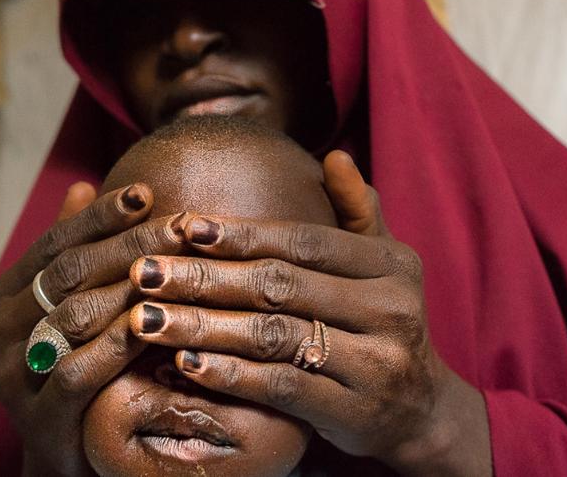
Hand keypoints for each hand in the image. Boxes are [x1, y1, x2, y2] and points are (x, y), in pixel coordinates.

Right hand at [0, 182, 190, 474]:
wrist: (73, 451)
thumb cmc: (83, 365)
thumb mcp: (76, 306)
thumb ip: (75, 252)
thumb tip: (82, 184)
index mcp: (7, 296)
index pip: (55, 243)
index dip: (101, 216)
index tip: (147, 192)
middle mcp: (0, 331)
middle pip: (69, 275)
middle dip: (129, 245)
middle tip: (179, 225)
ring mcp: (14, 377)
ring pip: (74, 318)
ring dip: (130, 289)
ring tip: (178, 266)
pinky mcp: (39, 418)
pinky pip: (79, 372)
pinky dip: (118, 345)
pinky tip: (156, 324)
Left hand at [125, 152, 491, 475]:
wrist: (422, 412)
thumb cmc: (383, 325)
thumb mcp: (383, 265)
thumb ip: (358, 212)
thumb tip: (334, 155)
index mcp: (391, 264)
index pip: (303, 241)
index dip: (241, 233)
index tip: (182, 226)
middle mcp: (390, 308)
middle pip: (280, 285)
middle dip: (204, 277)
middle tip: (144, 273)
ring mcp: (375, 362)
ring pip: (274, 336)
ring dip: (202, 326)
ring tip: (147, 318)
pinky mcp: (354, 410)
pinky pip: (281, 387)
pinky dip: (230, 374)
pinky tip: (184, 363)